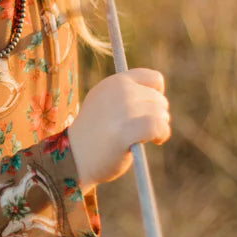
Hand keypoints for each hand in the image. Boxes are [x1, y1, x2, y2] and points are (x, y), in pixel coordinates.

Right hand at [66, 68, 170, 187]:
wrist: (74, 158)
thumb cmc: (93, 134)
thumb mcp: (105, 104)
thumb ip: (126, 95)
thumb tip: (157, 94)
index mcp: (114, 82)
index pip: (153, 79)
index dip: (157, 95)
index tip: (149, 109)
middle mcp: (120, 91)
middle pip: (159, 99)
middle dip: (157, 115)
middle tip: (144, 129)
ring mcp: (123, 109)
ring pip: (161, 114)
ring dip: (161, 127)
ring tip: (146, 137)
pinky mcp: (127, 130)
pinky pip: (159, 127)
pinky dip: (162, 134)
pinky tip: (156, 141)